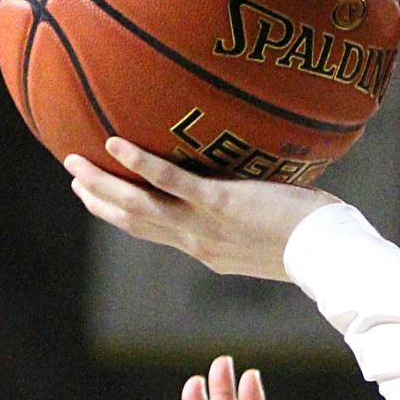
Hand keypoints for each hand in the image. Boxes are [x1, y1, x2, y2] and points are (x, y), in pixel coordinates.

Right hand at [67, 138, 332, 279]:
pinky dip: (140, 163)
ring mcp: (204, 224)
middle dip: (100, 200)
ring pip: (139, 206)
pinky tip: (114, 143)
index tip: (99, 199)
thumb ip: (250, 218)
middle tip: (73, 177)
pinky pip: (170, 181)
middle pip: (135, 221)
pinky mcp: (219, 204)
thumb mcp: (269, 235)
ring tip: (74, 162)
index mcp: (207, 249)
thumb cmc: (312, 241)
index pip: (155, 231)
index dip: (122, 215)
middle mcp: (197, 241)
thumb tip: (255, 195)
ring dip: (103, 184)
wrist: (327, 256)